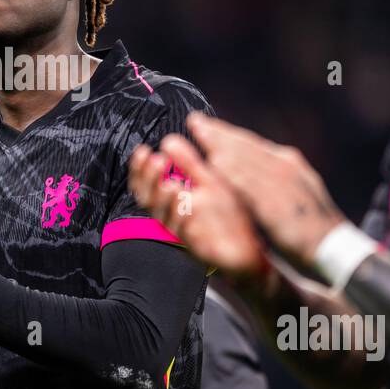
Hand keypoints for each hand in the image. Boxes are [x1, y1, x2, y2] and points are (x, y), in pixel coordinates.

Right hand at [128, 134, 270, 284]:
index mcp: (170, 201)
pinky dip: (184, 220)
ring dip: (165, 200)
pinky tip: (189, 206)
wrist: (249, 247)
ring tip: (172, 184)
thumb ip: (189, 163)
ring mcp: (183, 233)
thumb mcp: (209, 182)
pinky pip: (185, 236)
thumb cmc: (226, 214)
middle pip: (148, 200)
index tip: (142, 150)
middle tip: (158, 161)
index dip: (139, 169)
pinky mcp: (197, 249)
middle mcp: (171, 217)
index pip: (145, 185)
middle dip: (150, 180)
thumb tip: (169, 139)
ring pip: (164, 218)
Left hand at [185, 113, 344, 271]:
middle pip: (247, 146)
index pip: (254, 145)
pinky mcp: (277, 204)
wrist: (335, 248)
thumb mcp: (295, 194)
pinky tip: (215, 164)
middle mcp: (286, 168)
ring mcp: (282, 184)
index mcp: (290, 165)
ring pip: (247, 159)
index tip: (207, 125)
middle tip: (195, 120)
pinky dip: (232, 171)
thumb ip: (273, 180)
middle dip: (219, 132)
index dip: (228, 134)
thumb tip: (249, 170)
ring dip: (222, 144)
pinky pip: (251, 184)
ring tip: (199, 133)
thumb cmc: (313, 225)